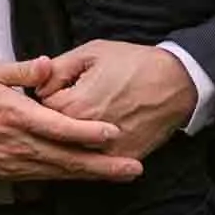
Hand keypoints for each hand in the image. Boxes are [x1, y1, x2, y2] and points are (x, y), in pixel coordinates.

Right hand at [0, 56, 137, 182]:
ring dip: (91, 175)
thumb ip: (20, 71)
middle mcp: (17, 144)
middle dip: (102, 166)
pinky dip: (69, 177)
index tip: (113, 133)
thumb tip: (47, 66)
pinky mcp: (8, 173)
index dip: (87, 132)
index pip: (57, 127)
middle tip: (133, 168)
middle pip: (66, 159)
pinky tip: (88, 176)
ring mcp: (13, 162)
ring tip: (121, 174)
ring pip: (59, 173)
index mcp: (14, 115)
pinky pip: (44, 177)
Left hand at [35, 40, 194, 156]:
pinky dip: (95, 151)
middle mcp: (87, 134)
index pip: (41, 110)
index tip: (61, 90)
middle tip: (74, 104)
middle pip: (55, 134)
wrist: (176, 81)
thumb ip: (57, 68)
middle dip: (57, 119)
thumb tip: (38, 83)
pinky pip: (99, 162)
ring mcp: (106, 150)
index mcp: (74, 106)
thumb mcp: (91, 52)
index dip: (49, 97)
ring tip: (88, 118)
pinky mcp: (123, 158)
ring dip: (74, 138)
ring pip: (74, 150)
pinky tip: (100, 137)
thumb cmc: (135, 63)